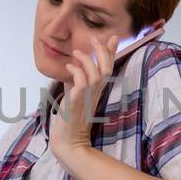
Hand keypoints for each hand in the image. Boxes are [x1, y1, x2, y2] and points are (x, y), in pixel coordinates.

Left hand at [50, 32, 119, 161]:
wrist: (68, 141)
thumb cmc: (69, 119)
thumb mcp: (74, 95)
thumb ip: (76, 80)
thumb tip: (73, 66)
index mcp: (96, 91)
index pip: (108, 69)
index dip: (111, 53)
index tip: (113, 37)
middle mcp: (95, 93)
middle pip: (106, 69)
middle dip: (103, 51)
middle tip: (94, 38)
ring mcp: (87, 98)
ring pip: (96, 75)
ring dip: (87, 60)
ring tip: (75, 52)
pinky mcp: (77, 104)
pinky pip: (81, 84)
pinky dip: (76, 72)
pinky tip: (68, 67)